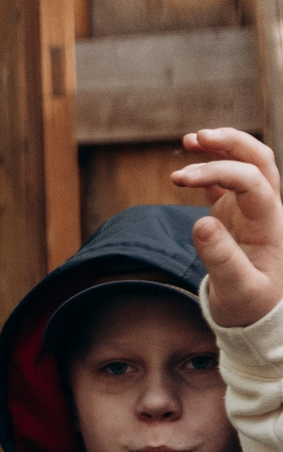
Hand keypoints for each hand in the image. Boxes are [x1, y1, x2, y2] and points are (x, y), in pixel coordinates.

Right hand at [173, 129, 282, 327]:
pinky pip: (227, 180)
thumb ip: (221, 258)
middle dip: (230, 142)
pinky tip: (188, 161)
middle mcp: (265, 209)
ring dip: (221, 147)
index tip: (181, 178)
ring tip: (189, 140)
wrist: (260, 314)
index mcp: (270, 224)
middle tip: (195, 137)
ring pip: (246, 163)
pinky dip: (210, 165)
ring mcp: (250, 209)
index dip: (218, 171)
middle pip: (259, 159)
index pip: (251, 181)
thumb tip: (200, 224)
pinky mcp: (235, 214)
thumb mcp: (238, 290)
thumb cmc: (252, 305)